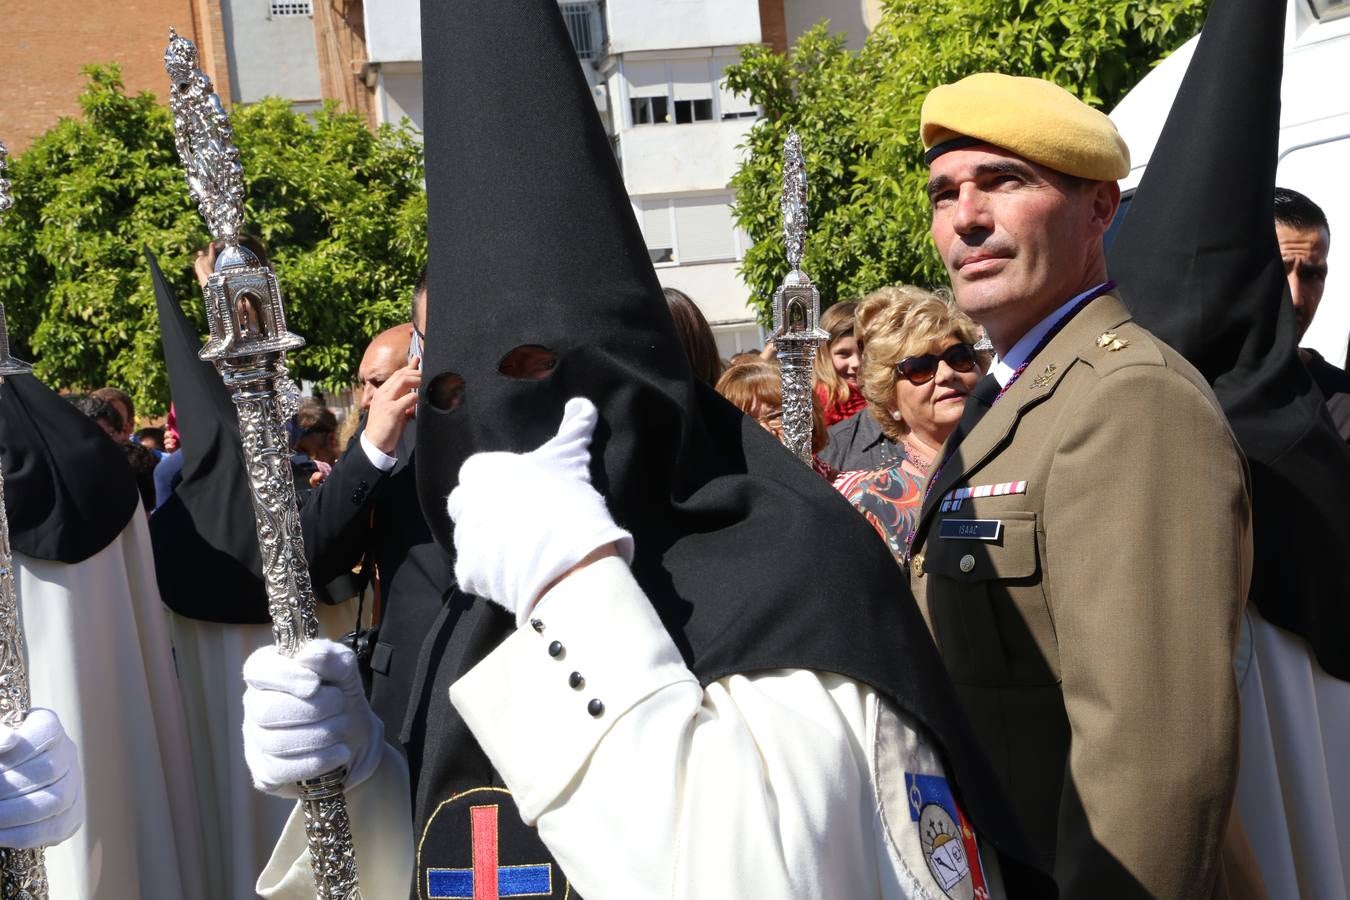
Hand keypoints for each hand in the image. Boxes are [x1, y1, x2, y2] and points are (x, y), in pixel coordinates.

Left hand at [0, 708, 83, 848]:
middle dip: (7, 788)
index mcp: (46, 726)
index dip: (17, 751)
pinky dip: (22, 835)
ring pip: (56, 801)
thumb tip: (9, 742)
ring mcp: (74, 784)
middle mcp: (67, 752)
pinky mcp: (72, 815)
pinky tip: (0, 835)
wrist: (3, 780)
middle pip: (48, 771)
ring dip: (14, 814)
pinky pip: (56, 829)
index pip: (44, 734)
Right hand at [242, 640, 383, 797]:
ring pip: (274, 742)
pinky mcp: (265, 772)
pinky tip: (339, 752)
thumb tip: (309, 654)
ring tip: (341, 727)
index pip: (257, 670)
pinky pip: (281, 770)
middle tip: (339, 705)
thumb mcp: (346, 674)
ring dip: (319, 734)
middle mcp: (254, 706)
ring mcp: (255, 741)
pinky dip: (318, 761)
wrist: (356, 742)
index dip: (285, 677)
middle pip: (265, 710)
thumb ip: (332, 658)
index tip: (315, 684)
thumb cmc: (342, 701)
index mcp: (268, 674)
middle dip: (311, 709)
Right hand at [363, 356, 420, 455]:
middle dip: (417, 372)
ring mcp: (386, 401)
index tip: (418, 360)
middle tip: (429, 373)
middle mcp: (383, 394)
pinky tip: (422, 399)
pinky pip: (408, 398)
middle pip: (401, 375)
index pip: (397, 375)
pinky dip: (417, 397)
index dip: (409, 367)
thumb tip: (415, 396)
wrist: (374, 444)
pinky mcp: (392, 410)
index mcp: (382, 393)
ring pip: (404, 381)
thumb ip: (403, 402)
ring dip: (418, 380)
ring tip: (428, 382)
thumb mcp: (394, 411)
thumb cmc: (386, 429)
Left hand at [448, 397, 633, 624]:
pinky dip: (490, 574)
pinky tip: (515, 571)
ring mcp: (464, 541)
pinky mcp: (469, 574)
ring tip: (519, 549)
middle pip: (465, 505)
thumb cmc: (564, 496)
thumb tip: (583, 402)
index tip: (524, 493)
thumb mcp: (572, 456)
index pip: (477, 473)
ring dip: (486, 543)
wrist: (566, 557)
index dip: (499, 482)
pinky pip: (474, 573)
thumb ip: (575, 427)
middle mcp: (464, 502)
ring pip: (468, 539)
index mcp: (481, 470)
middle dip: (485, 511)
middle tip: (520, 519)